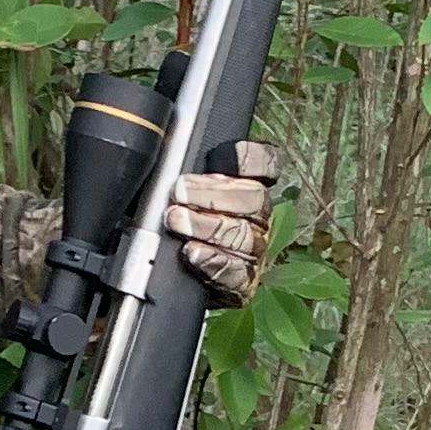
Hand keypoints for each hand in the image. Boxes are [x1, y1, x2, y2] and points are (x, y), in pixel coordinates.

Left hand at [162, 140, 278, 304]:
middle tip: (180, 193)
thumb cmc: (174, 222)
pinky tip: (192, 253)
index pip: (265, 163)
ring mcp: (253, 252)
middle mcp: (256, 218)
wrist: (165, 275)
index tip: (218, 156)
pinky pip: (238, 273)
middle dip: (213, 194)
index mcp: (247, 186)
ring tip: (177, 222)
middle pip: (254, 199)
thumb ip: (179, 166)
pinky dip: (214, 261)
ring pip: (244, 235)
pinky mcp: (243, 283)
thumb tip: (168, 146)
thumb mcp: (175, 190)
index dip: (248, 158)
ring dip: (208, 227)